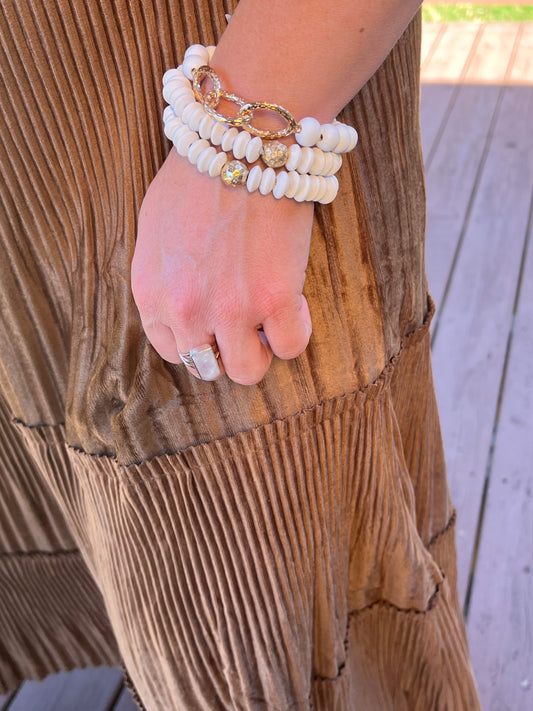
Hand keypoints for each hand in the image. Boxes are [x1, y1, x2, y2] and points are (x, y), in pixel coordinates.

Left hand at [131, 149, 313, 384]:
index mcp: (151, 294)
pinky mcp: (275, 299)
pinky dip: (295, 332)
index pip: (171, 349)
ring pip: (247, 372)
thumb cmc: (196, 176)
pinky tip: (294, 303)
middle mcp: (186, 310)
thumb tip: (182, 306)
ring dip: (260, 350)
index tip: (216, 323)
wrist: (239, 141)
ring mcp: (231, 310)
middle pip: (207, 367)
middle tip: (244, 322)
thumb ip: (161, 278)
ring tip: (268, 319)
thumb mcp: (153, 230)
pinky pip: (290, 347)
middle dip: (226, 348)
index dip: (199, 339)